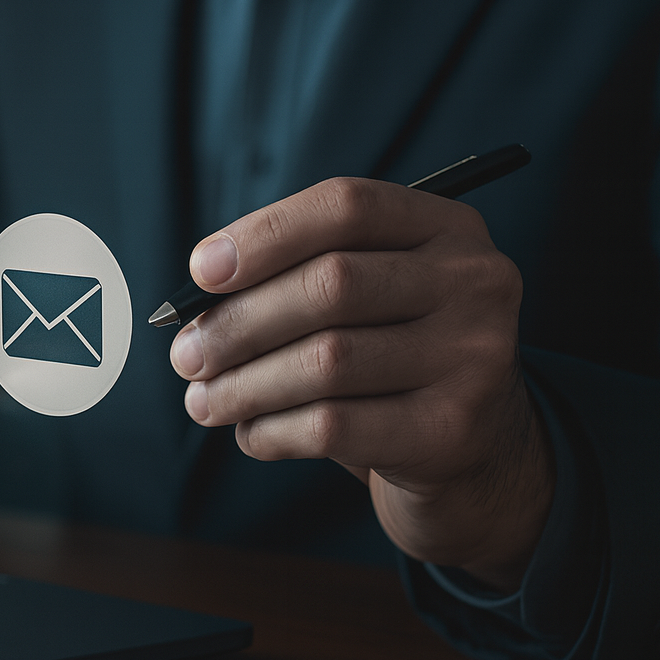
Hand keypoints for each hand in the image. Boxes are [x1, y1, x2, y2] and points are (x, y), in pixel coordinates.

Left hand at [169, 178, 553, 590]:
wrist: (474, 452)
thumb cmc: (390, 357)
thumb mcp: (365, 300)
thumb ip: (293, 280)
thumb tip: (193, 304)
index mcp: (446, 228)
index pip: (346, 207)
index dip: (264, 234)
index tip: (199, 272)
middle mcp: (475, 282)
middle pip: (330, 284)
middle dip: (239, 322)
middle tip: (184, 355)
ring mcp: (475, 357)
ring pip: (326, 361)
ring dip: (243, 385)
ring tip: (202, 401)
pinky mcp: (453, 430)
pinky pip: (334, 426)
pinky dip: (272, 430)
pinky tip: (249, 433)